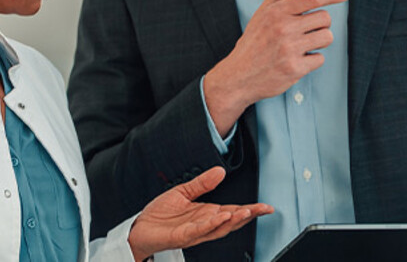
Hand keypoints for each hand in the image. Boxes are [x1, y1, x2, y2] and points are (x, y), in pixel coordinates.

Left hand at [127, 166, 272, 260]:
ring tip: (247, 212)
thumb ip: (202, 183)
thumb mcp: (183, 192)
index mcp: (207, 214)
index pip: (233, 211)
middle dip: (248, 215)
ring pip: (219, 228)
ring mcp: (195, 232)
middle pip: (232, 221)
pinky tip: (221, 217)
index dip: (250, 209)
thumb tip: (220, 171)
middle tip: (263, 209)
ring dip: (234, 221)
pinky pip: (199, 230)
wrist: (140, 227)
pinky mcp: (182, 236)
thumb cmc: (160, 214)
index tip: (266, 206)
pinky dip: (211, 224)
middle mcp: (204, 224)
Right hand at [203, 0, 350, 131]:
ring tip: (303, 46)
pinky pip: (320, 58)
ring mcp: (289, 48)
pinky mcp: (294, 68)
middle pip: (325, 18)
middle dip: (321, 25)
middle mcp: (284, 28)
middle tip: (308, 32)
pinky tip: (297, 61)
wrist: (238, 75)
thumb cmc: (253, 42)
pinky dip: (312, 60)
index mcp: (277, 12)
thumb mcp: (262, 13)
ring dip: (319, 42)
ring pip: (326, 37)